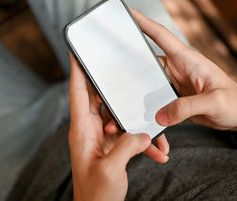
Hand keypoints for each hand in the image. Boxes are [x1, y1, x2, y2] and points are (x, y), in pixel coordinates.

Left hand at [68, 54, 167, 200]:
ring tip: (156, 131)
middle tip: (127, 72)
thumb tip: (143, 133)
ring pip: (118, 116)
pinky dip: (142, 141)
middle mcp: (89, 130)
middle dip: (114, 87)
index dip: (78, 70)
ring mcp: (100, 138)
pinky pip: (127, 135)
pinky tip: (158, 152)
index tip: (78, 50)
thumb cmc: (96, 196)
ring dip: (136, 121)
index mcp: (81, 130)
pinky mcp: (111, 147)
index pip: (77, 92)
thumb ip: (127, 146)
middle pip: (99, 98)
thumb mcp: (111, 170)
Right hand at [130, 8, 236, 139]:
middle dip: (127, 63)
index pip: (160, 35)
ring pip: (146, 83)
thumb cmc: (234, 102)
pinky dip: (146, 108)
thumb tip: (159, 115)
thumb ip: (187, 107)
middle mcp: (177, 68)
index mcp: (187, 59)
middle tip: (106, 65)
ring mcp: (174, 82)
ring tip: (118, 102)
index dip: (143, 21)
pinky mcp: (173, 97)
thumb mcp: (214, 102)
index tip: (127, 11)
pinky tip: (139, 117)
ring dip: (134, 92)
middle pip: (146, 61)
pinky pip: (154, 99)